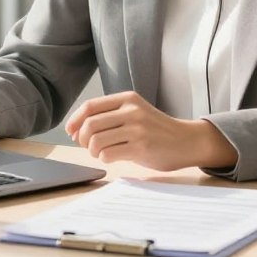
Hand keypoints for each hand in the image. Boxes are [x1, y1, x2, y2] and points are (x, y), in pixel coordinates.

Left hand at [65, 91, 235, 170]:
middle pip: (90, 124)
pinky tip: (111, 157)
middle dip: (82, 138)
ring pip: (97, 140)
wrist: (186, 140)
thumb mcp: (135, 112)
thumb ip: (111, 116)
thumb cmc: (156, 129)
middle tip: (86, 145)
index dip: (75, 120)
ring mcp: (137, 129)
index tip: (70, 131)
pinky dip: (104, 158)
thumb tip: (77, 130)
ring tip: (100, 152)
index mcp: (127, 98)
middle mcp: (131, 111)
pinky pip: (109, 154)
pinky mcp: (141, 147)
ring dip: (92, 150)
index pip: (90, 106)